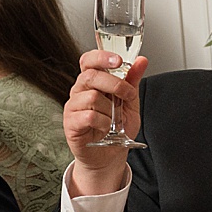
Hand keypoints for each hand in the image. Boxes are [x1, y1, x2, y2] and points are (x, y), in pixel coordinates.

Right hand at [62, 51, 149, 194]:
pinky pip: (88, 116)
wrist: (110, 155)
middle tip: (126, 94)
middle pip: (90, 76)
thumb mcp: (130, 102)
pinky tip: (106, 128)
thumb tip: (141, 60)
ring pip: (90, 97)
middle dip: (114, 83)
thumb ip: (133, 81)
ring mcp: (73, 107)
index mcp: (93, 82)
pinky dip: (103, 122)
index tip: (118, 60)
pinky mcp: (70, 123)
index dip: (101, 56)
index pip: (88, 60)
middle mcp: (79, 91)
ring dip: (110, 109)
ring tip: (114, 119)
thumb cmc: (117, 128)